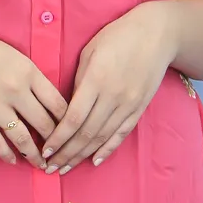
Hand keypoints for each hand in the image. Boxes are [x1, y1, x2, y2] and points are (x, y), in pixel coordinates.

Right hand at [0, 24, 71, 166]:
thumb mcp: (16, 56)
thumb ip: (33, 78)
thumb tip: (49, 103)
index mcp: (30, 72)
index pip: (59, 104)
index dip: (69, 123)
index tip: (71, 133)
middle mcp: (16, 90)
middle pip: (45, 124)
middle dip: (56, 143)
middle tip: (60, 154)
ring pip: (23, 138)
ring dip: (34, 155)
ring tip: (41, 164)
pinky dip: (7, 154)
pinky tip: (13, 161)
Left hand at [40, 2, 177, 173]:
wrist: (157, 34)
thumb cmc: (117, 37)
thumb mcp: (90, 52)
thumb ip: (78, 82)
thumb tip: (66, 109)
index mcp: (97, 80)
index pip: (73, 118)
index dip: (58, 138)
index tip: (44, 150)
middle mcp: (114, 96)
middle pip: (86, 133)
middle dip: (66, 153)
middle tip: (50, 167)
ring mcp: (129, 104)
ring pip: (102, 137)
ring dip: (82, 155)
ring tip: (66, 168)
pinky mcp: (140, 108)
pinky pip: (121, 133)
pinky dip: (107, 149)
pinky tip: (94, 161)